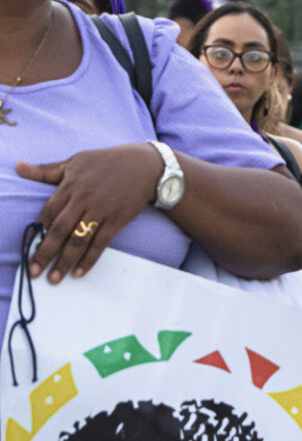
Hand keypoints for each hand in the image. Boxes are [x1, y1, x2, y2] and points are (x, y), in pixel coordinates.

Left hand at [17, 144, 162, 282]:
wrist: (144, 166)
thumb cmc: (106, 162)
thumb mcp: (75, 161)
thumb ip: (46, 170)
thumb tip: (18, 166)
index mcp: (70, 185)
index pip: (47, 213)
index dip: (35, 232)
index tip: (25, 249)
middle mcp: (83, 199)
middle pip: (59, 230)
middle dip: (44, 252)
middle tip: (34, 271)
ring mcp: (101, 210)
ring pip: (78, 240)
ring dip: (64, 261)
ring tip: (54, 279)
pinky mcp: (116, 220)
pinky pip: (100, 243)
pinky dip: (89, 259)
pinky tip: (79, 273)